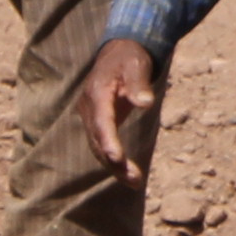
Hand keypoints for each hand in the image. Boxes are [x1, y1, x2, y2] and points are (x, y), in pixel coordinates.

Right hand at [75, 38, 163, 181]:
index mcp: (97, 93)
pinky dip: (114, 161)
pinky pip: (103, 145)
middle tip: (135, 179)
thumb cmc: (130, 59)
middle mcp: (90, 108)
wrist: (118, 53)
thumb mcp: (137, 66)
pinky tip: (129, 175)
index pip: (101, 122)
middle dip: (115, 162)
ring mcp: (91, 117)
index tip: (117, 157)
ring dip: (115, 166)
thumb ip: (139, 84)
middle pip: (98, 140)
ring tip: (136, 182)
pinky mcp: (98, 124)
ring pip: (99, 147)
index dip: (108, 140)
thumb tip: (145, 103)